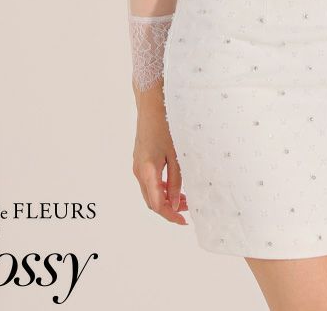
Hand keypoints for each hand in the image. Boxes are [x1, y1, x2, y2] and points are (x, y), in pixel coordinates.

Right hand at [132, 95, 188, 224]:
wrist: (151, 104)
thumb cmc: (166, 126)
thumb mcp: (176, 154)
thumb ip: (175, 180)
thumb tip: (175, 202)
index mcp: (147, 171)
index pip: (156, 204)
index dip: (170, 215)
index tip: (184, 221)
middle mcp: (139, 171)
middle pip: (152, 201)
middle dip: (169, 208)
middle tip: (188, 210)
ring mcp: (138, 166)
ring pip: (150, 192)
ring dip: (165, 199)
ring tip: (185, 199)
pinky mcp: (141, 160)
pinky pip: (149, 182)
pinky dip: (161, 188)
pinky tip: (175, 186)